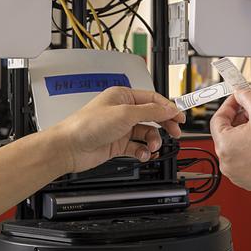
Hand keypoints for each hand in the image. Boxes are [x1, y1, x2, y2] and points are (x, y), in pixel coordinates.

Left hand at [51, 87, 183, 173]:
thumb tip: (168, 108)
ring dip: (153, 140)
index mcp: (123, 96)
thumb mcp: (125, 114)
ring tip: (152, 146)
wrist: (70, 147)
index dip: (168, 107)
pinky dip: (143, 151)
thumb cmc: (87, 125)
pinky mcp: (117, 144)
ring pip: (146, 133)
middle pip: (152, 116)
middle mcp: (122, 111)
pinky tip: (142, 153)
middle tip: (175, 132)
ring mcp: (120, 128)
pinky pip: (138, 146)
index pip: (153, 99)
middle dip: (165, 124)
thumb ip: (150, 111)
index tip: (180, 116)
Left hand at [210, 88, 250, 196]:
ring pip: (234, 147)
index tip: (239, 99)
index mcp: (225, 146)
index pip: (217, 119)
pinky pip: (242, 160)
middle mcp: (226, 163)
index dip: (229, 105)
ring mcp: (235, 174)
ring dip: (244, 134)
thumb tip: (240, 91)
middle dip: (239, 119)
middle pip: (226, 133)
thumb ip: (247, 97)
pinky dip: (249, 149)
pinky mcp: (246, 181)